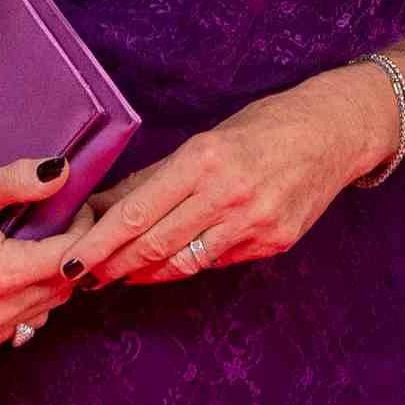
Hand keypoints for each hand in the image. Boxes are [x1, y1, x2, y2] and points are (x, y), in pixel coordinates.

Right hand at [0, 158, 77, 357]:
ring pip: (45, 309)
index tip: (78, 209)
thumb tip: (63, 172)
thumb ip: (20, 181)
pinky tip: (14, 272)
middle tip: (64, 224)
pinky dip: (27, 300)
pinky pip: (18, 324)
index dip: (81, 231)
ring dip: (51, 280)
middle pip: (62, 288)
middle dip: (71, 255)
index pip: (68, 259)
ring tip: (40, 246)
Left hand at [64, 70, 395, 289]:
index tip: (71, 258)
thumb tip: (104, 205)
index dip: (100, 241)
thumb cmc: (263, 128)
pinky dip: (187, 264)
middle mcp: (229, 193)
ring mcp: (255, 223)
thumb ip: (156, 177)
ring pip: (183, 263)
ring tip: (119, 275)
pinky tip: (168, 263)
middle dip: (113, 265)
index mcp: (205, 159)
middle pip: (154, 244)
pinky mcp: (274, 243)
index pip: (138, 212)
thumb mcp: (205, 141)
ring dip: (144, 274)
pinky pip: (216, 262)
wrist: (332, 134)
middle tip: (84, 276)